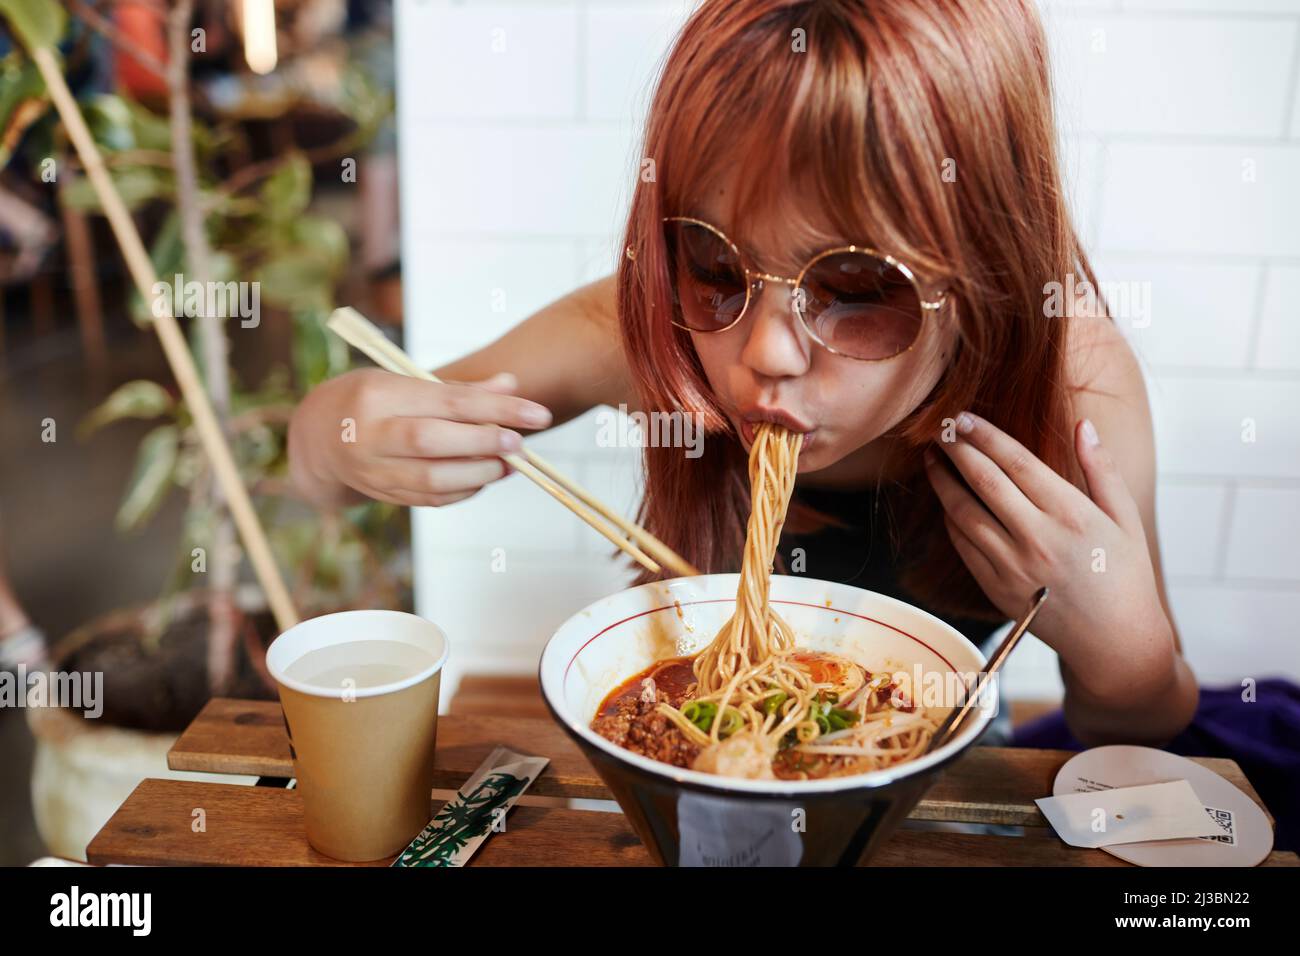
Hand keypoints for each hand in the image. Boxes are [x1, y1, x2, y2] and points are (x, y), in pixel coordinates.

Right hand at [288, 367, 551, 507]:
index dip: (496, 409)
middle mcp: (370, 434)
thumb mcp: (405, 381)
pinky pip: (429, 499)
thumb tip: (511, 386)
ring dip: (479, 473)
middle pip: (431, 441)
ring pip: (431, 478)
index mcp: (379, 395)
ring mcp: (373, 469)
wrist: (317, 438)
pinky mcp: (382, 494)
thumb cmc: (373, 400)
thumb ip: (459, 389)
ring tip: (508, 464)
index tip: (538, 414)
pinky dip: (464, 490)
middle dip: (483, 443)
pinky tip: (485, 477)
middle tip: (519, 445)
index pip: (446, 401)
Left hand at [924, 411, 1174, 695]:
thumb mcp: (1125, 518)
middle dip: (957, 450)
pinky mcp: (996, 588)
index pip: (1015, 462)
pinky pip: (963, 546)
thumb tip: (1083, 424)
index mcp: (1070, 514)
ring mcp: (1012, 565)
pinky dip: (950, 519)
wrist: (1114, 641)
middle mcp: (1036, 538)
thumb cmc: (1124, 574)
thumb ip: (1101, 469)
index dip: (985, 435)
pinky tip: (945, 500)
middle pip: (983, 481)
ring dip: (942, 482)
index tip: (964, 417)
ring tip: (932, 458)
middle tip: (941, 427)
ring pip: (963, 513)